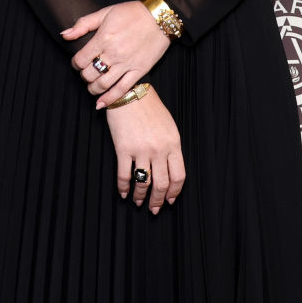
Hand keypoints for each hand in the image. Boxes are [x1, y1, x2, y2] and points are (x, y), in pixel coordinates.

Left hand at [61, 1, 169, 106]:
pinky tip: (101, 104)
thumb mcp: (105, 12)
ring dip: (93, 88)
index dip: (75, 64)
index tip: (77, 63)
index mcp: (103, 38)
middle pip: (90, 74)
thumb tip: (65, 35)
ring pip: (103, 84)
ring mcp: (127, 64)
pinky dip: (110, 99)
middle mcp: (113, 53)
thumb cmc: (131, 12)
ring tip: (92, 86)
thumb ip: (83, 24)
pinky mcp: (139, 71)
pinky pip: (122, 90)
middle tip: (85, 73)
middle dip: (84, 76)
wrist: (159, 17)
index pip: (80, 60)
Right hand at [105, 87, 184, 212]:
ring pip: (143, 182)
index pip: (178, 176)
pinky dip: (123, 187)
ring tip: (138, 202)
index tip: (169, 200)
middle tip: (154, 209)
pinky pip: (124, 174)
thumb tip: (169, 168)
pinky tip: (123, 192)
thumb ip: (171, 146)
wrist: (129, 93)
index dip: (174, 192)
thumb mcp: (168, 125)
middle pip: (161, 183)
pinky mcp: (123, 148)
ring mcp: (141, 150)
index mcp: (173, 143)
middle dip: (158, 200)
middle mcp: (159, 149)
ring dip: (141, 196)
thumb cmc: (149, 107)